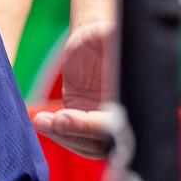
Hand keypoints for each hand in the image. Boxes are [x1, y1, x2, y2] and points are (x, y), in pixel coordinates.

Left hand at [31, 21, 114, 158]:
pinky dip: (57, 133)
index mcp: (138, 101)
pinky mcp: (85, 119)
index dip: (103, 126)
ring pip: (89, 145)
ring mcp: (104, 122)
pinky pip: (74, 136)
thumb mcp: (111, 38)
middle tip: (58, 120)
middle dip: (80, 134)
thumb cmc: (105, 35)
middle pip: (106, 142)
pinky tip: (41, 121)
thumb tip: (119, 51)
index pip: (124, 125)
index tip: (80, 117)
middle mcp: (125, 118)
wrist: (91, 39)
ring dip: (64, 136)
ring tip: (42, 121)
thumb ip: (115, 48)